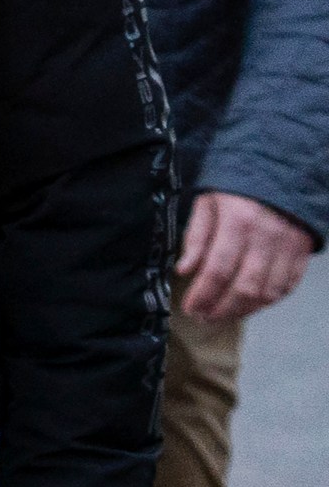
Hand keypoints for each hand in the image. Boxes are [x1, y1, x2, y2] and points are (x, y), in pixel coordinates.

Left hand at [177, 191, 315, 321]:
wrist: (281, 170)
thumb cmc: (237, 187)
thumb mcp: (207, 202)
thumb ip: (196, 236)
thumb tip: (184, 269)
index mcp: (238, 222)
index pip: (218, 269)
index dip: (203, 294)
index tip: (190, 308)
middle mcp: (266, 237)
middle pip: (245, 288)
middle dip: (222, 309)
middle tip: (205, 316)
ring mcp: (288, 247)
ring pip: (269, 293)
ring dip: (245, 310)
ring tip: (224, 314)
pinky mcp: (303, 252)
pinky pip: (288, 287)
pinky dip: (269, 301)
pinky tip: (251, 304)